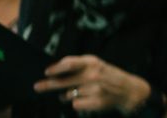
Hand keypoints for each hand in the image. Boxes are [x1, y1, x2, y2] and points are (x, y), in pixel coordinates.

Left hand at [33, 55, 149, 113]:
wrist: (129, 91)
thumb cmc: (109, 77)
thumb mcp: (97, 65)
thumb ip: (79, 66)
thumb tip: (54, 72)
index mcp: (93, 62)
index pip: (70, 63)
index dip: (56, 68)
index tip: (46, 72)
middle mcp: (93, 75)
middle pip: (63, 81)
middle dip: (48, 85)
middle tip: (38, 86)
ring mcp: (94, 89)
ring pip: (68, 94)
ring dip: (68, 95)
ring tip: (80, 92)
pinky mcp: (96, 102)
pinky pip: (76, 104)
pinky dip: (78, 103)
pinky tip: (88, 99)